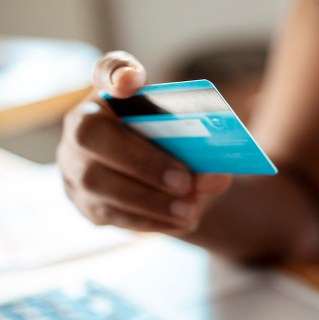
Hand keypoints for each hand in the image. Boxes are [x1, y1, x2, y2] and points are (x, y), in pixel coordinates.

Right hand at [57, 51, 231, 233]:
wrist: (164, 188)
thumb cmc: (174, 151)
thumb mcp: (190, 145)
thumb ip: (203, 152)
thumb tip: (217, 177)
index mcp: (111, 97)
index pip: (106, 72)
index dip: (116, 73)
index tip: (133, 80)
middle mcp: (80, 126)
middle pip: (91, 136)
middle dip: (142, 161)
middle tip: (185, 182)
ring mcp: (74, 167)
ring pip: (97, 184)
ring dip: (149, 200)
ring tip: (189, 211)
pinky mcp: (84, 203)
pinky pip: (110, 214)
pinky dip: (149, 220)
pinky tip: (178, 222)